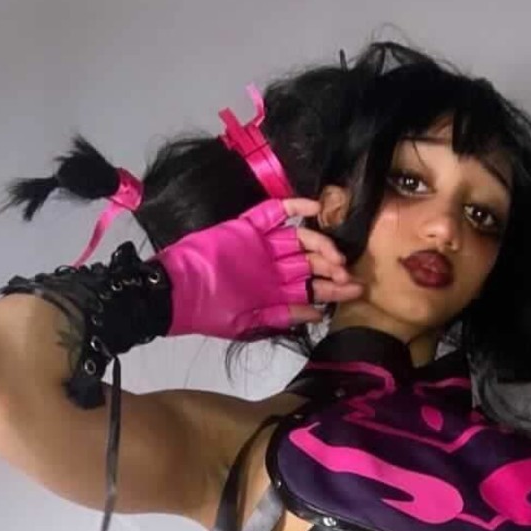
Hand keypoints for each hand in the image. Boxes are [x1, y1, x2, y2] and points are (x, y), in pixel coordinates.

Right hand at [153, 196, 363, 338]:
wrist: (174, 293)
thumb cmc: (208, 312)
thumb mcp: (247, 323)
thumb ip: (281, 316)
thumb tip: (318, 314)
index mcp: (274, 292)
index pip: (312, 288)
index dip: (335, 288)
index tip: (356, 290)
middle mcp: (273, 267)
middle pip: (310, 262)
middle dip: (332, 267)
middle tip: (346, 274)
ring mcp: (262, 245)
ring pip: (300, 239)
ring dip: (320, 243)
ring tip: (334, 255)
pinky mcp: (247, 226)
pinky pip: (275, 212)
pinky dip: (295, 208)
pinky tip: (315, 208)